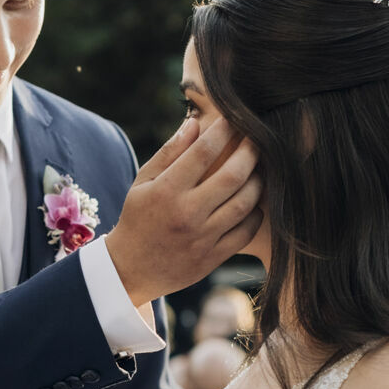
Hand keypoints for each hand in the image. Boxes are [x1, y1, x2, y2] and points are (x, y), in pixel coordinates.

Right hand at [106, 117, 261, 305]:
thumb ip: (169, 152)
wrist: (130, 269)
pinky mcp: (212, 258)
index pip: (203, 152)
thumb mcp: (143, 182)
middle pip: (232, 175)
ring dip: (258, 181)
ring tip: (258, 169)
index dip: (224, 130)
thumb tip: (195, 123)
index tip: (235, 119)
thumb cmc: (138, 218)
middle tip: (258, 138)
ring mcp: (202, 238)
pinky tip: (252, 202)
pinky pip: (246, 232)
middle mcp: (186, 214)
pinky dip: (255, 213)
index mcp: (166, 191)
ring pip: (245, 203)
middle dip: (250, 151)